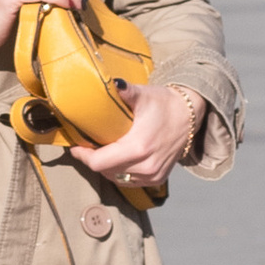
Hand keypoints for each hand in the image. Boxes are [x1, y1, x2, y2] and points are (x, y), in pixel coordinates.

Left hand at [70, 78, 199, 189]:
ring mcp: (152, 175)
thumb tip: (109, 83)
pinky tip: (118, 159)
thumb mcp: (143, 94)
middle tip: (87, 146)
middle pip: (105, 171)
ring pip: (116, 178)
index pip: (99, 163)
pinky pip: (129, 181)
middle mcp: (146, 166)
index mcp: (138, 147)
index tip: (76, 146)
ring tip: (101, 151)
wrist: (189, 115)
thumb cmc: (164, 103)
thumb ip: (125, 91)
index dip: (83, 156)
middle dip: (93, 160)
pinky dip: (120, 172)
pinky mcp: (157, 178)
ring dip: (106, 167)